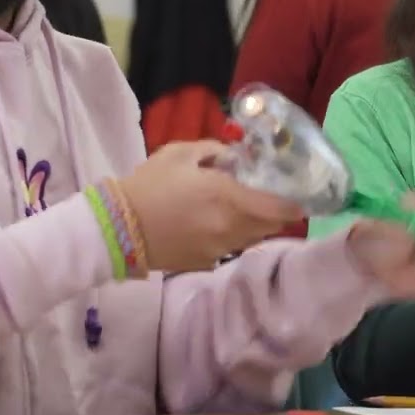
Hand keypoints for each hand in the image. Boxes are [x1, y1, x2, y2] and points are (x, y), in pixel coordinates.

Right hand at [119, 140, 305, 271]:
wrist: (115, 228)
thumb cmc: (148, 185)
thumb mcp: (181, 154)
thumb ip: (215, 152)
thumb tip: (236, 156)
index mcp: (228, 198)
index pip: (281, 207)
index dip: (296, 201)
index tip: (300, 191)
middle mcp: (231, 227)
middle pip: (272, 224)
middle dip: (277, 210)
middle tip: (271, 194)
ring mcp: (219, 249)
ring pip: (254, 237)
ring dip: (256, 223)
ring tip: (242, 206)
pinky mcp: (205, 262)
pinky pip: (231, 247)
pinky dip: (233, 235)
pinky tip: (216, 223)